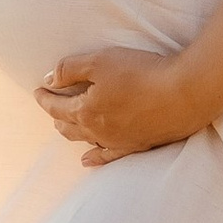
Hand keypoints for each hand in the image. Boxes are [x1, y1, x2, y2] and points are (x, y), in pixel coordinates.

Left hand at [36, 45, 207, 165]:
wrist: (184, 94)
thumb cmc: (141, 73)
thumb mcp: (100, 61)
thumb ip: (70, 69)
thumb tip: (49, 79)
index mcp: (85, 110)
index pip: (56, 106)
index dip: (44, 97)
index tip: (38, 90)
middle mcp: (97, 131)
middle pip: (67, 125)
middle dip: (56, 114)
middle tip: (51, 104)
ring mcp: (117, 142)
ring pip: (85, 141)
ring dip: (71, 132)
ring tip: (63, 126)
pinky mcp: (137, 145)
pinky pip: (108, 156)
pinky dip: (94, 158)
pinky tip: (87, 161)